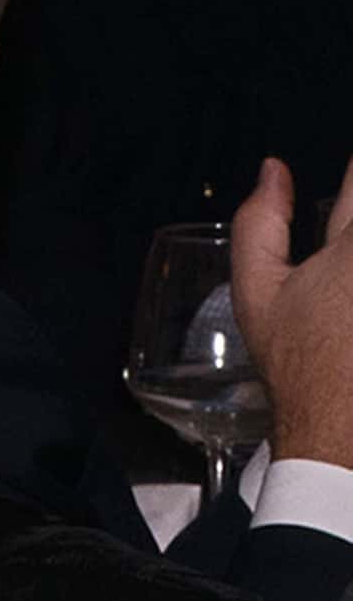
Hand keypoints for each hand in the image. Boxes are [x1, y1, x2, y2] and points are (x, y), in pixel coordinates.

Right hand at [231, 156, 352, 466]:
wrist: (341, 428)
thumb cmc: (301, 365)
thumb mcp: (257, 292)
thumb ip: (259, 222)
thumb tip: (273, 172)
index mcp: (351, 246)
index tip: (343, 209)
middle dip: (351, 233)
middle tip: (340, 273)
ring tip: (343, 292)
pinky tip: (352, 311)